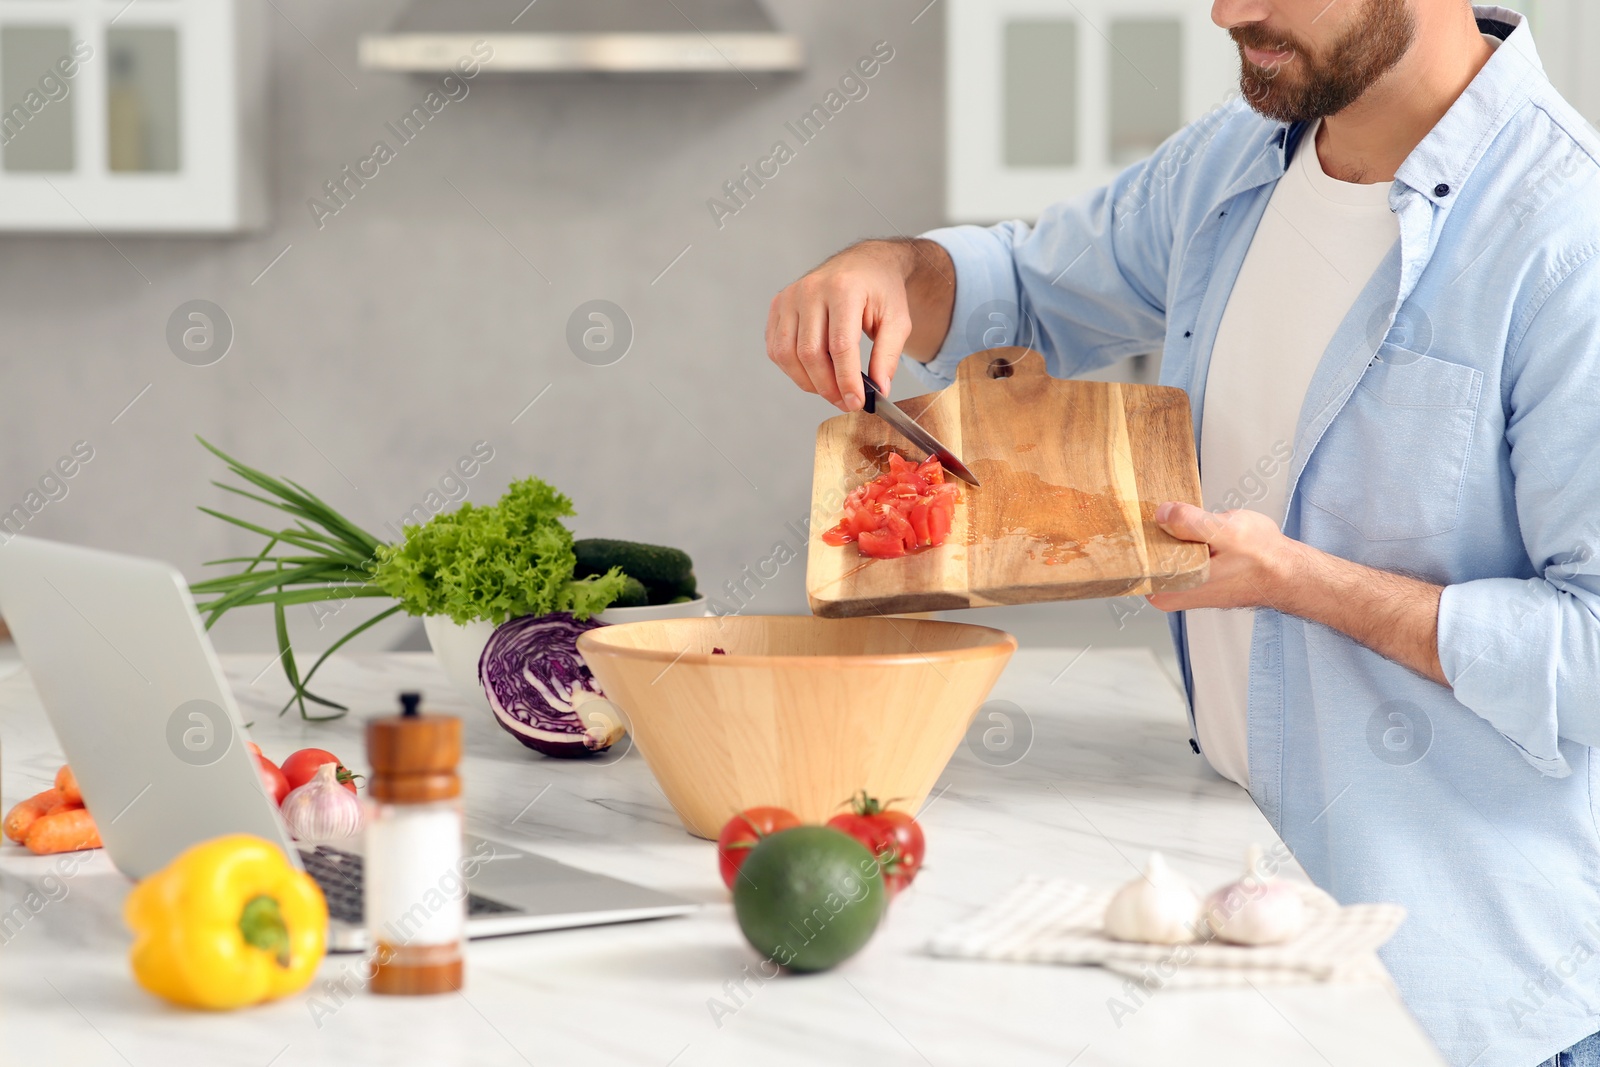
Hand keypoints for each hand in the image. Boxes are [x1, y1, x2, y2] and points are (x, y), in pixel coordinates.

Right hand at [766, 241, 916, 411]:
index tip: (856, 402)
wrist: (864, 264)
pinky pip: (776, 348)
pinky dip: (792, 369)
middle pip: (810, 353)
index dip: (847, 380)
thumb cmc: (881, 290)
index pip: (840, 345)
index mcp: (844, 289)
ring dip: (808, 382)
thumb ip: (888, 356)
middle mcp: (811, 289)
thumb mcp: (897, 320)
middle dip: (828, 386)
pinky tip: (813, 373)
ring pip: (787, 354)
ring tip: (830, 390)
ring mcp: (790, 296)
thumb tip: (879, 390)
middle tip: (845, 402)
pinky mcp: (778, 305)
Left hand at [1144, 502, 1299, 612]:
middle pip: (1143, 552)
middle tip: (1165, 509)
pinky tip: (1194, 526)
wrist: (1286, 571)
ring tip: (1183, 517)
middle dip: (1153, 528)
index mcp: (1169, 590)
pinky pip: (1173, 549)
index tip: (1135, 512)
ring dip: (1169, 529)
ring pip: (1159, 548)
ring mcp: (1178, 583)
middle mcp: (1169, 591)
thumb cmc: (1262, 559)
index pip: (1132, 559)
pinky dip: (1181, 534)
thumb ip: (1191, 523)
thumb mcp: (1227, 532)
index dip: (1134, 532)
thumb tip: (1163, 513)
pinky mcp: (1189, 573)